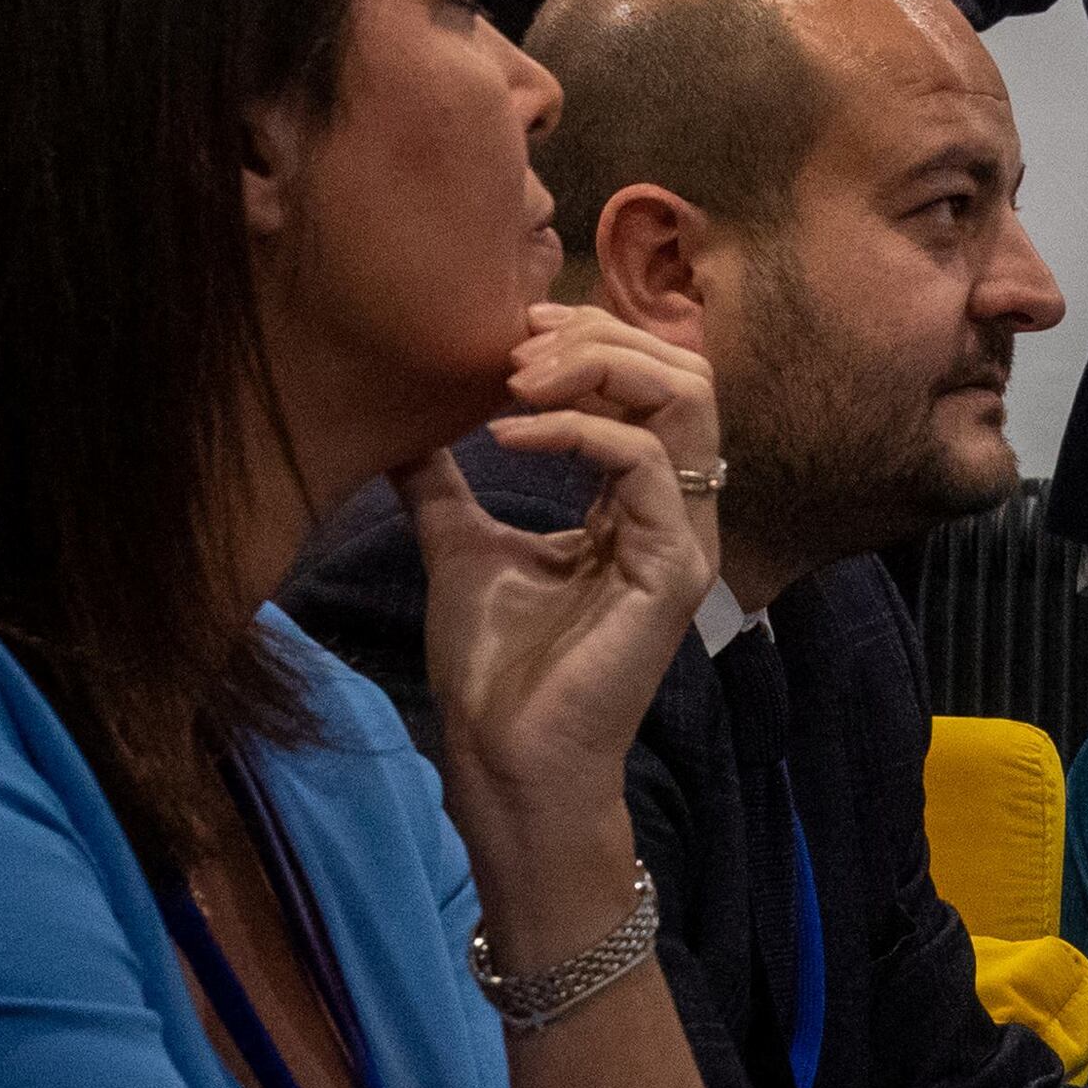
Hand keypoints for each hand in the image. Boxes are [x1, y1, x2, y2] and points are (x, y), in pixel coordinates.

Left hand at [402, 313, 722, 938]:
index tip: (509, 332)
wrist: (505, 756)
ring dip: (599, 368)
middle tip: (516, 343)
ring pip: (686, 399)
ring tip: (516, 378)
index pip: (651, 382)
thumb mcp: (460, 542)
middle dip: (599, 337)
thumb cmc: (495, 667)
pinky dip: (577, 432)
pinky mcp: (674, 571)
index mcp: (638, 500)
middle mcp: (675, 511)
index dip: (590, 339)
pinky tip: (508, 434)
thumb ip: (446, 478)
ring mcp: (683, 540)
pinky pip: (647, 465)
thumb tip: (402, 420)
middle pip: (682, 372)